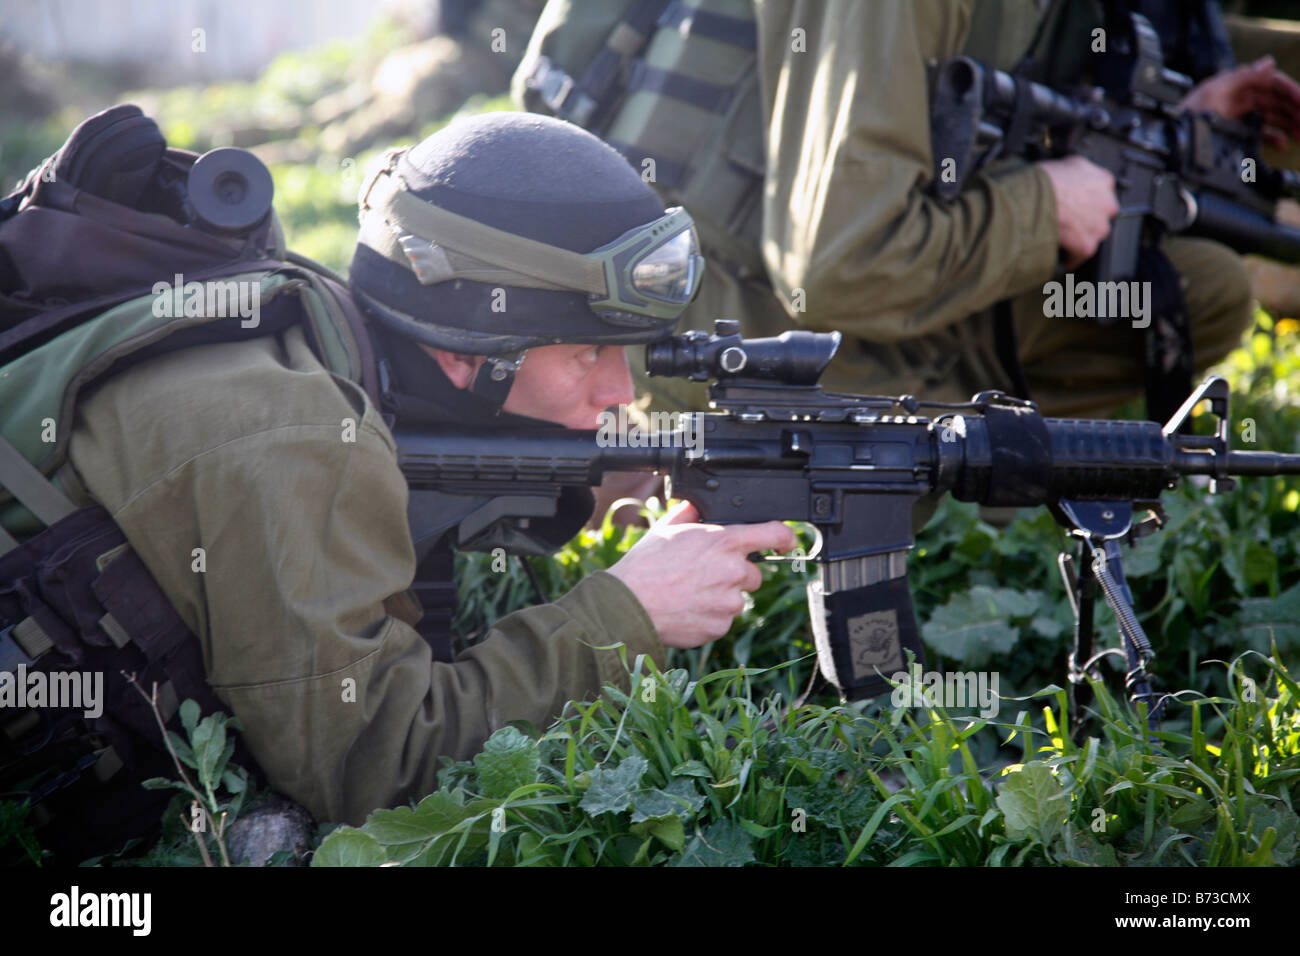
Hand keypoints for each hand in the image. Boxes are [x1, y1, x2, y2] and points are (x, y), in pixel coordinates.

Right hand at [607, 500, 797, 648]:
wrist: (628, 605)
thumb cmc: (645, 565)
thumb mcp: (668, 528)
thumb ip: (693, 514)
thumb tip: (702, 506)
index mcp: (725, 542)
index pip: (774, 534)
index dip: (785, 537)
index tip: (786, 542)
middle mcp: (733, 571)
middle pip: (754, 573)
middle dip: (736, 574)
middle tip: (705, 575)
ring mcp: (729, 602)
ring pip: (738, 599)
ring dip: (722, 597)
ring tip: (690, 593)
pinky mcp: (720, 626)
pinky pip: (724, 620)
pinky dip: (711, 617)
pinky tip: (688, 609)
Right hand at [1038, 155, 1118, 269]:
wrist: (1031, 199)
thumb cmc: (1043, 181)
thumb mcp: (1065, 163)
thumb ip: (1077, 171)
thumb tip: (1071, 176)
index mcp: (1104, 180)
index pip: (1102, 192)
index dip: (1086, 199)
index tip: (1076, 204)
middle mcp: (1107, 204)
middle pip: (1100, 215)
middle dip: (1086, 219)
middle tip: (1067, 220)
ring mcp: (1099, 226)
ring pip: (1092, 235)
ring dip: (1079, 238)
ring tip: (1060, 238)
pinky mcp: (1087, 246)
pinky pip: (1079, 256)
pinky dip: (1069, 258)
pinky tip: (1059, 255)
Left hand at [1180, 56, 1299, 149]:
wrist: (1169, 142)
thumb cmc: (1186, 115)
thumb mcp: (1213, 93)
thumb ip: (1242, 77)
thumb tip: (1268, 62)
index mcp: (1235, 83)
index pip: (1271, 82)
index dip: (1290, 90)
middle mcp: (1238, 96)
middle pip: (1275, 99)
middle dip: (1293, 109)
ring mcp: (1237, 114)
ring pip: (1270, 115)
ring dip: (1288, 122)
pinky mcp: (1233, 131)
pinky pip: (1259, 131)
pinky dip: (1272, 136)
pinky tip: (1282, 142)